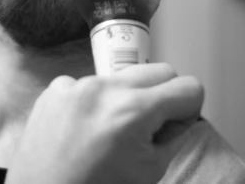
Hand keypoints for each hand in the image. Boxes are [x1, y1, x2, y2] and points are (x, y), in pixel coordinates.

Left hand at [6, 63, 203, 183]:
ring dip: (127, 97)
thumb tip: (182, 116)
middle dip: (164, 96)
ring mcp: (76, 85)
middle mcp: (104, 89)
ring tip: (112, 132)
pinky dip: (94, 102)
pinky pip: (89, 84)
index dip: (189, 109)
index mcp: (133, 111)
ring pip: (123, 77)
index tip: (177, 124)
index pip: (188, 87)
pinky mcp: (55, 88)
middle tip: (151, 127)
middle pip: (159, 71)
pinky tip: (84, 129)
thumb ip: (174, 137)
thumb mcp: (150, 172)